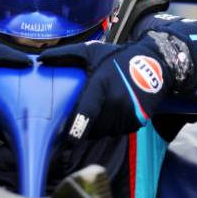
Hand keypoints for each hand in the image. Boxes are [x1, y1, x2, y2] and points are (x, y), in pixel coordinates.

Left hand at [39, 33, 184, 139]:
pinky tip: (113, 110)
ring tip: (100, 108)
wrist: (156, 64)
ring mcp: (128, 115)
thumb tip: (40, 59)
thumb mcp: (93, 52)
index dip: (74, 133)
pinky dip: (110, 125)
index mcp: (101, 86)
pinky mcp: (136, 123)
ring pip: (102, 132)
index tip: (63, 146)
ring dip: (97, 126)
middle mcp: (115, 103)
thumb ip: (67, 55)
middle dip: (83, 124)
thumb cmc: (118, 58)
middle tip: (82, 112)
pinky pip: (115, 131)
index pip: (85, 115)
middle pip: (91, 127)